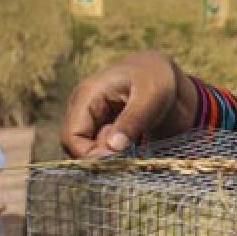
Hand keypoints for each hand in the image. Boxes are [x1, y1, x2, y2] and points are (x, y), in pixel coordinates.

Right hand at [61, 50, 182, 157]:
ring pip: (90, 153)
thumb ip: (132, 121)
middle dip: (102, 158)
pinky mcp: (103, 130)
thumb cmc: (157, 78)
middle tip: (131, 153)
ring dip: (111, 158)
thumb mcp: (150, 96)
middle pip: (77, 148)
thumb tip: (112, 147)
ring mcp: (91, 121)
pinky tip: (136, 150)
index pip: (71, 137)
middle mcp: (83, 111)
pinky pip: (102, 152)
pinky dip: (117, 158)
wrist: (165, 73)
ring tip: (136, 147)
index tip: (117, 162)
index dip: (89, 155)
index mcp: (86, 96)